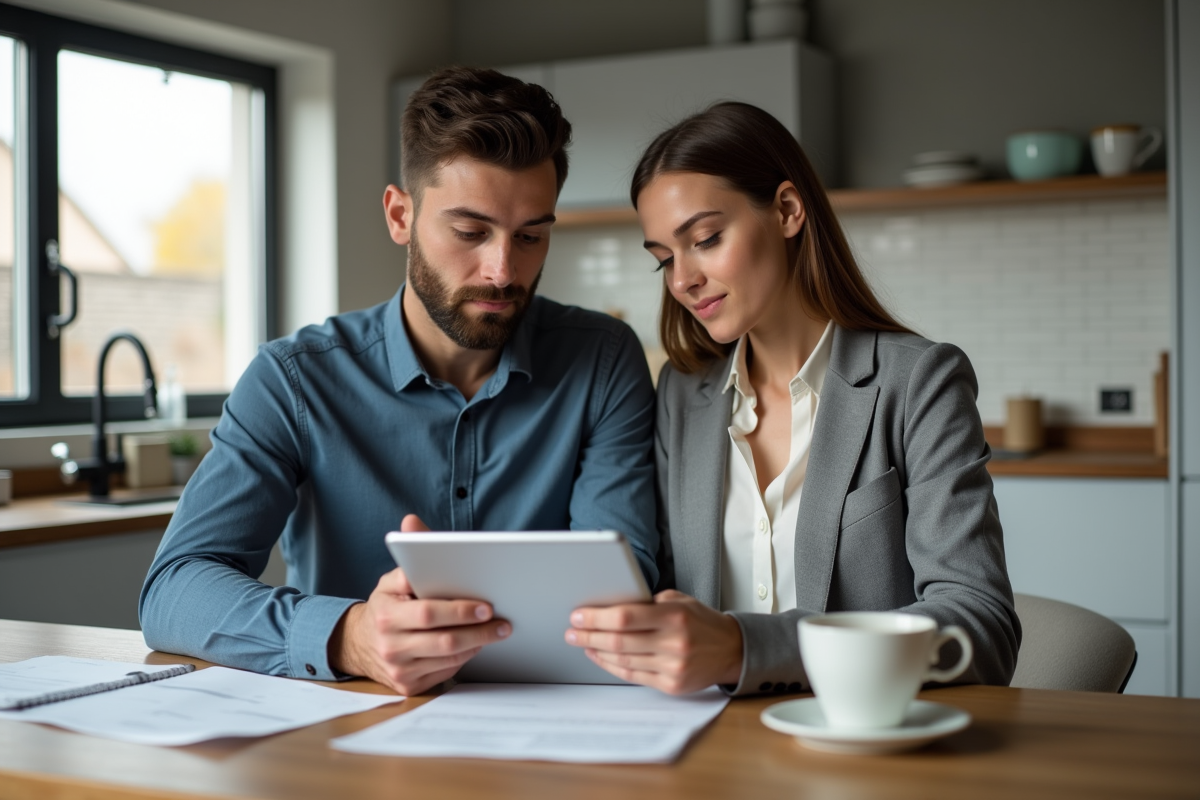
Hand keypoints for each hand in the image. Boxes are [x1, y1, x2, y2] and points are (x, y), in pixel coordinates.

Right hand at [327, 514, 510, 694]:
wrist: (358, 644)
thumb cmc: (386, 606)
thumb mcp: (390, 580)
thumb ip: (407, 556)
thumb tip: (411, 523)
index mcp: (387, 616)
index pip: (428, 613)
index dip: (459, 611)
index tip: (486, 606)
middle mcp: (390, 646)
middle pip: (444, 641)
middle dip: (479, 631)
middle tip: (503, 623)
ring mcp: (400, 670)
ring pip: (449, 659)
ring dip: (477, 644)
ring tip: (496, 631)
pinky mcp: (409, 687)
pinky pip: (445, 672)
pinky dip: (464, 658)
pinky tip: (475, 644)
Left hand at [564, 590, 743, 694]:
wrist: (732, 650)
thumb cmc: (702, 622)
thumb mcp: (680, 601)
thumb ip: (649, 603)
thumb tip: (610, 605)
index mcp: (675, 616)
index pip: (626, 617)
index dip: (597, 617)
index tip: (578, 615)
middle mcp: (674, 643)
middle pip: (618, 641)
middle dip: (589, 635)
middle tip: (572, 631)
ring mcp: (673, 666)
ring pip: (623, 660)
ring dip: (596, 651)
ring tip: (582, 643)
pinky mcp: (672, 685)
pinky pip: (633, 676)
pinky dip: (612, 667)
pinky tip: (600, 657)